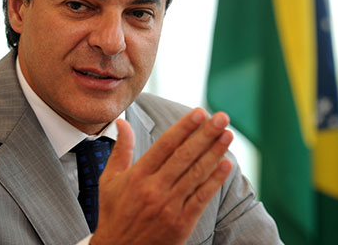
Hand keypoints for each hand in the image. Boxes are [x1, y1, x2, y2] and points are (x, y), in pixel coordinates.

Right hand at [90, 109, 233, 244]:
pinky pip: (201, 198)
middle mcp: (154, 189)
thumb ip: (120, 149)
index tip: (200, 112)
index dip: (184, 127)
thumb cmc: (113, 214)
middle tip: (222, 117)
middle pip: (184, 156)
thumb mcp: (109, 181)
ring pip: (196, 174)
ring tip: (228, 134)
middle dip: (206, 134)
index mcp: (138, 176)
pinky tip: (227, 165)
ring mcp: (168, 207)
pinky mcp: (181, 224)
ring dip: (215, 152)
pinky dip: (215, 181)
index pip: (165, 145)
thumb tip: (122, 121)